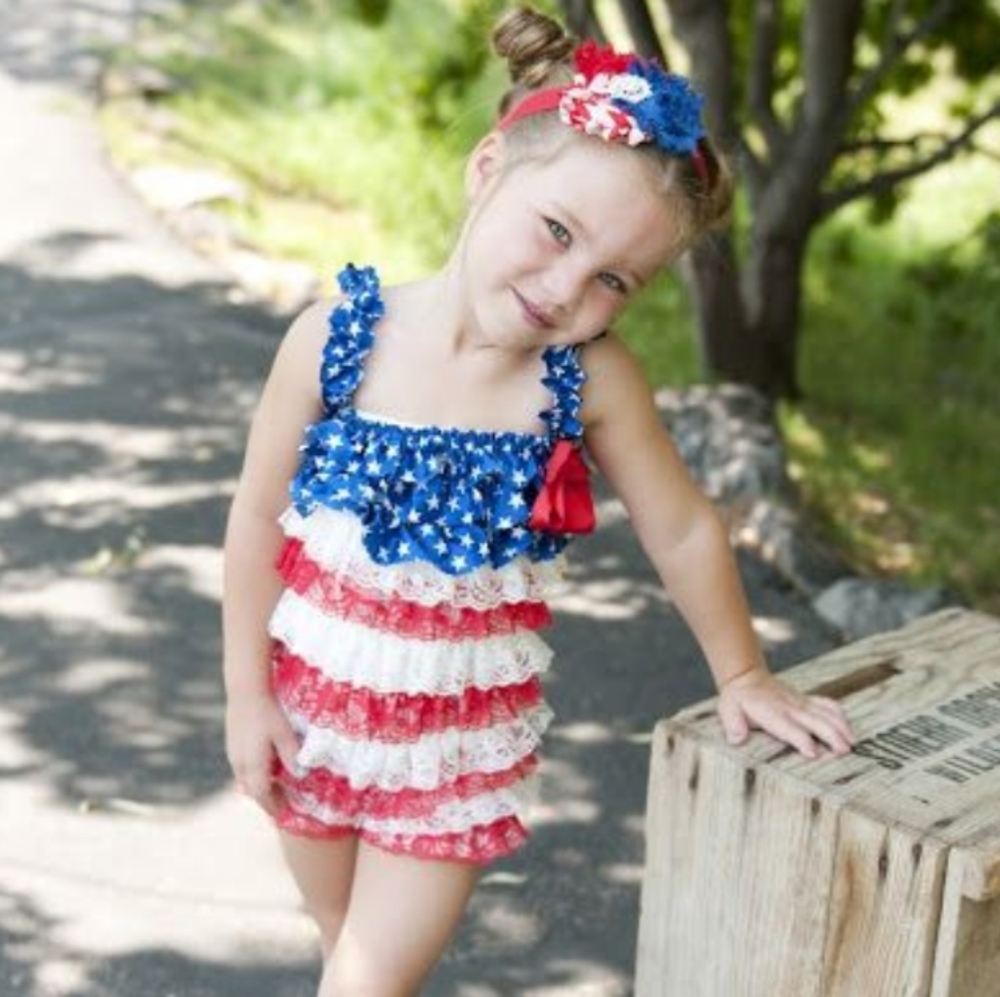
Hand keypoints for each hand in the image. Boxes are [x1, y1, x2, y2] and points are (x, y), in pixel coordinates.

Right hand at [225, 690, 300, 814]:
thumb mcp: (285, 734)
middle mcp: (239, 764)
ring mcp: (232, 754)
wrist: (245, 691)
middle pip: (252, 790)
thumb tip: (299, 775)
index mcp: (253, 765)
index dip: (272, 805)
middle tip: (282, 801)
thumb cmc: (267, 712)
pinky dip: (253, 774)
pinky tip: (265, 765)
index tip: (283, 813)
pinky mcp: (231, 744)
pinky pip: (241, 768)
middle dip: (266, 798)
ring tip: (276, 785)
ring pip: (244, 779)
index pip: (261, 794)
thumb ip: (291, 756)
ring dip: (259, 786)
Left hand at [717, 668, 853, 758]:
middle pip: (814, 721)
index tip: (813, 753)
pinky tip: (849, 729)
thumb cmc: (737, 700)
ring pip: (825, 713)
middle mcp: (789, 707)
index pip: (788, 728)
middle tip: (844, 751)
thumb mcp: (727, 710)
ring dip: (840, 727)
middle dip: (830, 735)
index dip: (801, 739)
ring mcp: (800, 702)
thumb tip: (736, 738)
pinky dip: (839, 715)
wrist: (746, 678)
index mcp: (771, 713)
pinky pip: (827, 704)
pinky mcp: (807, 700)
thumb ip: (733, 724)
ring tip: (853, 743)